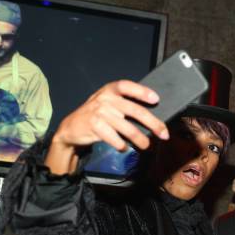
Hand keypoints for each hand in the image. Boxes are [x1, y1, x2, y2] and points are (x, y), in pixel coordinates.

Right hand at [46, 80, 168, 173]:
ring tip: (146, 145)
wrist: (71, 128)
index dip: (142, 92)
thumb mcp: (108, 104)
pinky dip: (122, 145)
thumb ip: (125, 105)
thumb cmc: (97, 116)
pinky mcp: (94, 126)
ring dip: (140, 139)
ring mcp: (99, 112)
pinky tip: (124, 148)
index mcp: (110, 90)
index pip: (128, 86)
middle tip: (163, 134)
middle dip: (153, 124)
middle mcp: (105, 99)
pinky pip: (115, 138)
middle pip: (135, 111)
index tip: (156, 99)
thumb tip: (153, 118)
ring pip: (128, 128)